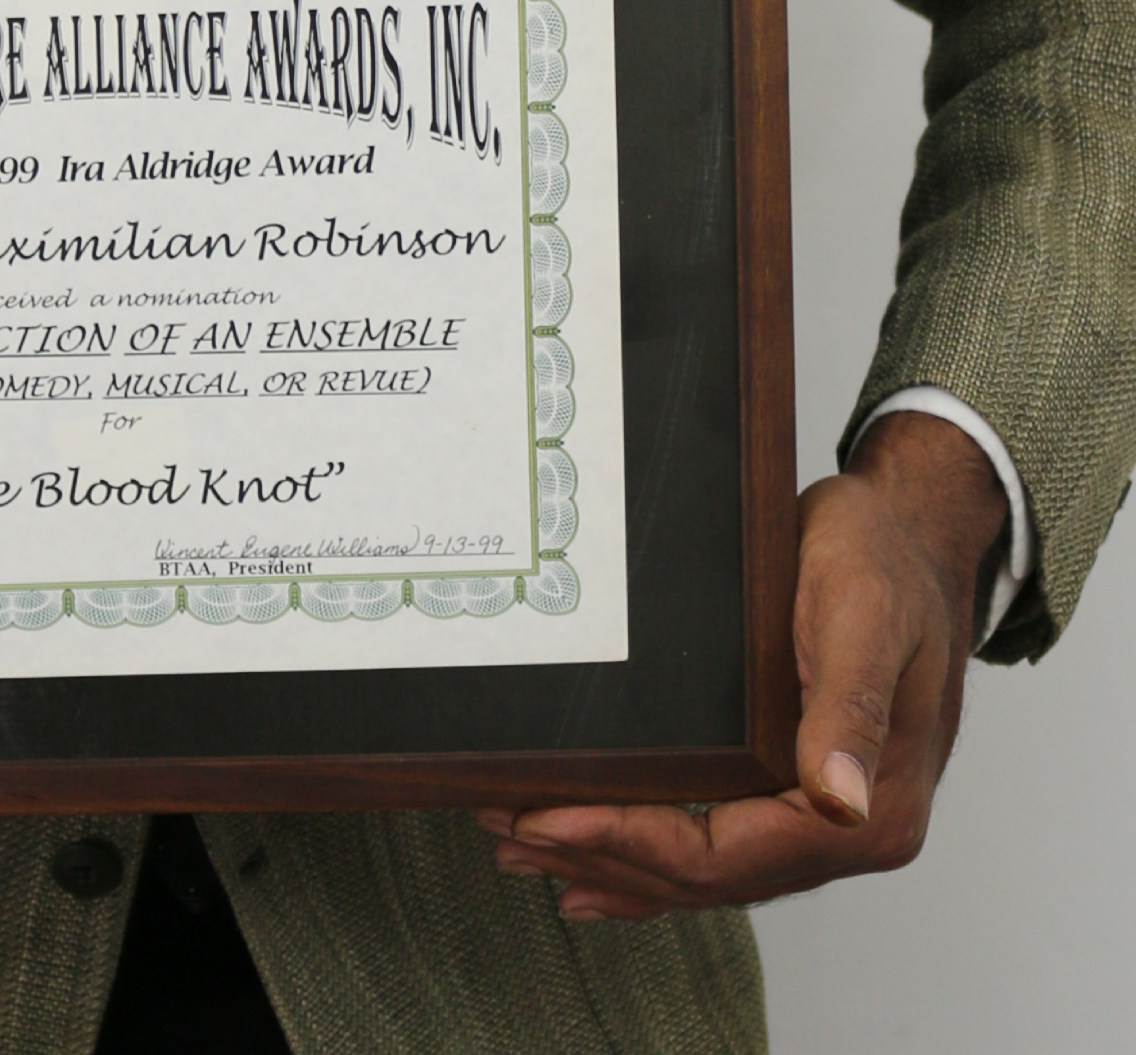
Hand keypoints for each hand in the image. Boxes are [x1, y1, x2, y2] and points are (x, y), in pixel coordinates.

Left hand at [478, 410, 1007, 919]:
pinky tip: (586, 877)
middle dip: (595, 853)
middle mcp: (846, 830)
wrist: (910, 535)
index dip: (626, 843)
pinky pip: (712, 847)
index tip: (544, 821)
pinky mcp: (790, 793)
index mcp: (870, 809)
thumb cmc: (886, 563)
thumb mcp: (866, 617)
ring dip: (606, 861)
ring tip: (517, 844)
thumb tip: (840, 802)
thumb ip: (850, 709)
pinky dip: (644, 864)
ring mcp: (819, 819)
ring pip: (697, 870)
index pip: (723, 857)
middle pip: (700, 876)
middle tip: (501, 823)